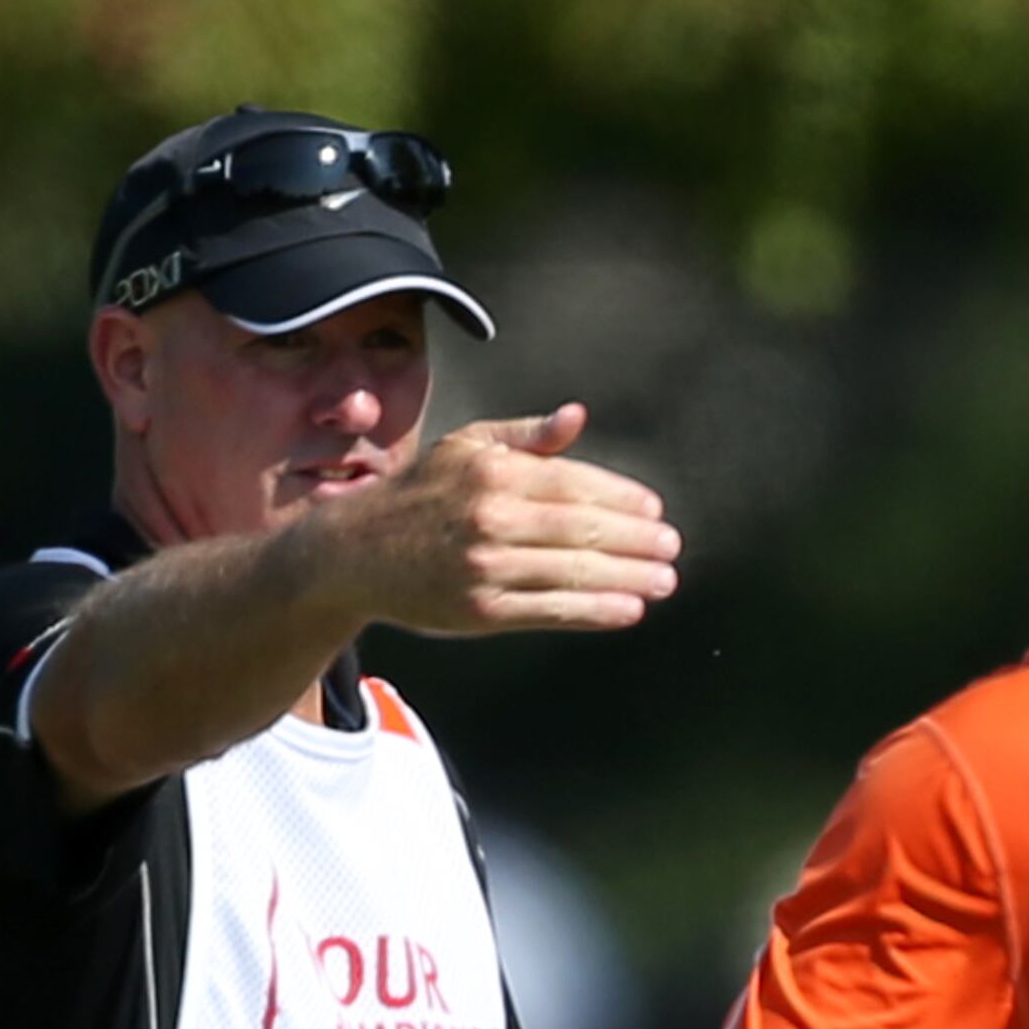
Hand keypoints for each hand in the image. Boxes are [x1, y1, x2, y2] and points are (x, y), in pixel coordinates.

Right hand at [337, 404, 680, 639]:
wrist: (357, 551)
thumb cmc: (421, 495)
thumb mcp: (466, 447)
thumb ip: (525, 436)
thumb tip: (576, 417)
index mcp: (492, 470)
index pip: (573, 484)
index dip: (620, 499)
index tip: (654, 510)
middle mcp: (491, 516)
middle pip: (581, 529)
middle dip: (634, 540)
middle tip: (671, 547)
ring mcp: (486, 567)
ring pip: (573, 572)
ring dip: (627, 578)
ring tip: (663, 581)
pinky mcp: (482, 611)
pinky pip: (551, 610)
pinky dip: (594, 611)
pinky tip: (628, 609)